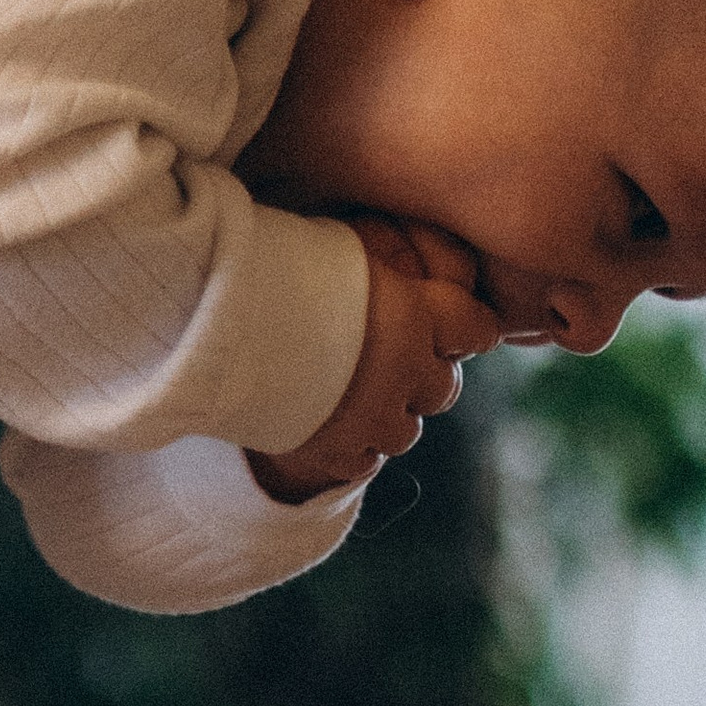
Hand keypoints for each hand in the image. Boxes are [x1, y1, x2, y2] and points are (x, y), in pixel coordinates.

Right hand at [248, 215, 500, 501]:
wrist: (226, 317)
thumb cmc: (281, 263)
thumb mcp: (345, 245)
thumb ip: (386, 262)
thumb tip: (402, 270)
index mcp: (417, 315)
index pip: (478, 328)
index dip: (467, 326)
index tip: (459, 326)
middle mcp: (408, 371)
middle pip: (444, 388)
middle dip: (424, 378)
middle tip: (392, 362)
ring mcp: (375, 418)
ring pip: (405, 432)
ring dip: (386, 415)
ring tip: (350, 394)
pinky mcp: (338, 453)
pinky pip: (362, 461)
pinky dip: (349, 447)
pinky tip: (324, 423)